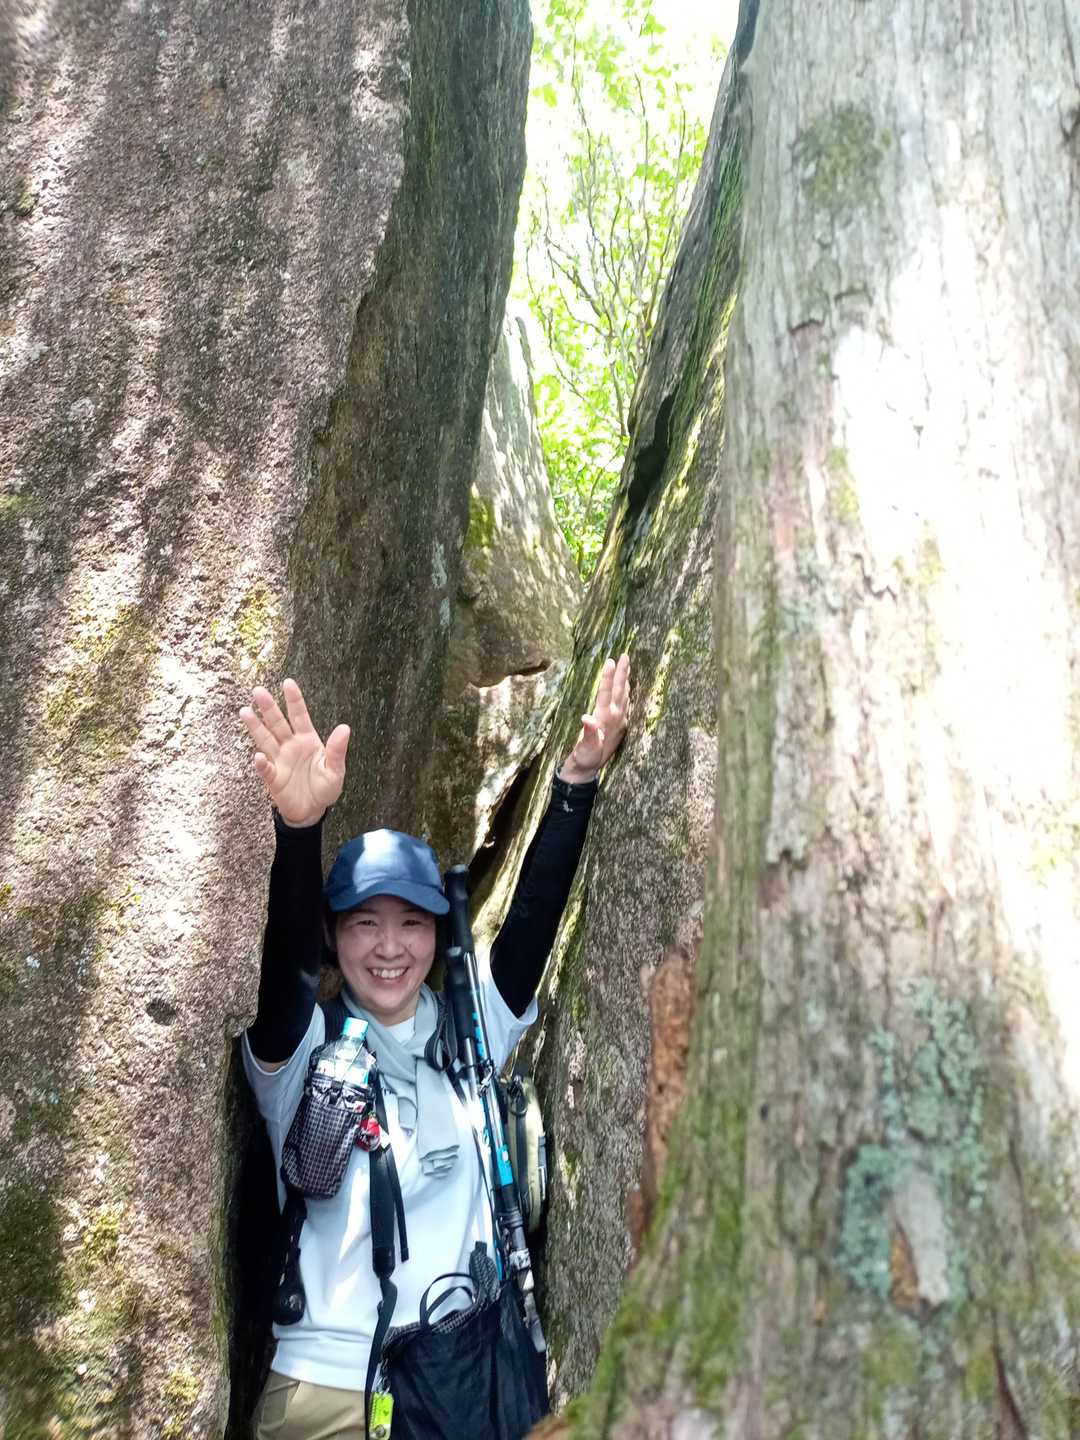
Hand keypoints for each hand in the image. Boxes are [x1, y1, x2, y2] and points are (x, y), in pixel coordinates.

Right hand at [239, 677, 349, 826]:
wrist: (313, 811)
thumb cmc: (325, 788)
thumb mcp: (336, 770)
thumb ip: (337, 750)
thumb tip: (345, 728)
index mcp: (307, 740)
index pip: (299, 716)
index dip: (294, 700)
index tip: (288, 682)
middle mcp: (290, 746)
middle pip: (278, 723)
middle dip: (269, 707)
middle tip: (258, 690)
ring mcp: (280, 761)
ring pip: (265, 740)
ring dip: (256, 727)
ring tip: (245, 711)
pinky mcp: (274, 779)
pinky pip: (266, 769)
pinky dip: (262, 764)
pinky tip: (258, 756)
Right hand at [558, 653, 630, 782]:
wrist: (588, 769)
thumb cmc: (585, 757)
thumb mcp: (585, 747)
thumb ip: (589, 733)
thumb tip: (587, 718)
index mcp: (605, 719)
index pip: (606, 693)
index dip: (607, 677)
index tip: (610, 661)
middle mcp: (615, 717)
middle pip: (619, 690)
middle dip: (622, 672)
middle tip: (625, 655)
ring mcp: (619, 721)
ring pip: (624, 695)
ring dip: (625, 680)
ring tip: (627, 666)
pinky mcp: (620, 725)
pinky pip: (625, 703)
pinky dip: (625, 692)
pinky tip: (626, 687)